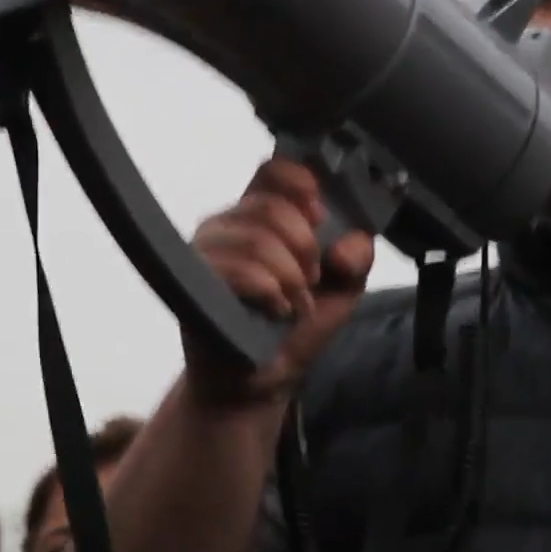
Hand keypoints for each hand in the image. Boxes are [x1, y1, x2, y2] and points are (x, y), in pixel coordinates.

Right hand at [181, 157, 374, 407]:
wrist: (260, 381)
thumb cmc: (296, 325)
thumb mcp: (344, 289)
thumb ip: (358, 258)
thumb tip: (349, 244)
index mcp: (260, 213)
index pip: (272, 169)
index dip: (300, 183)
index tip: (321, 215)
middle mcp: (227, 223)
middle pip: (271, 206)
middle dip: (305, 247)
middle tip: (312, 281)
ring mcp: (204, 250)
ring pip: (257, 239)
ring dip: (291, 278)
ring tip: (294, 304)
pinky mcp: (192, 282)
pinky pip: (239, 270)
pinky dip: (271, 293)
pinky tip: (276, 311)